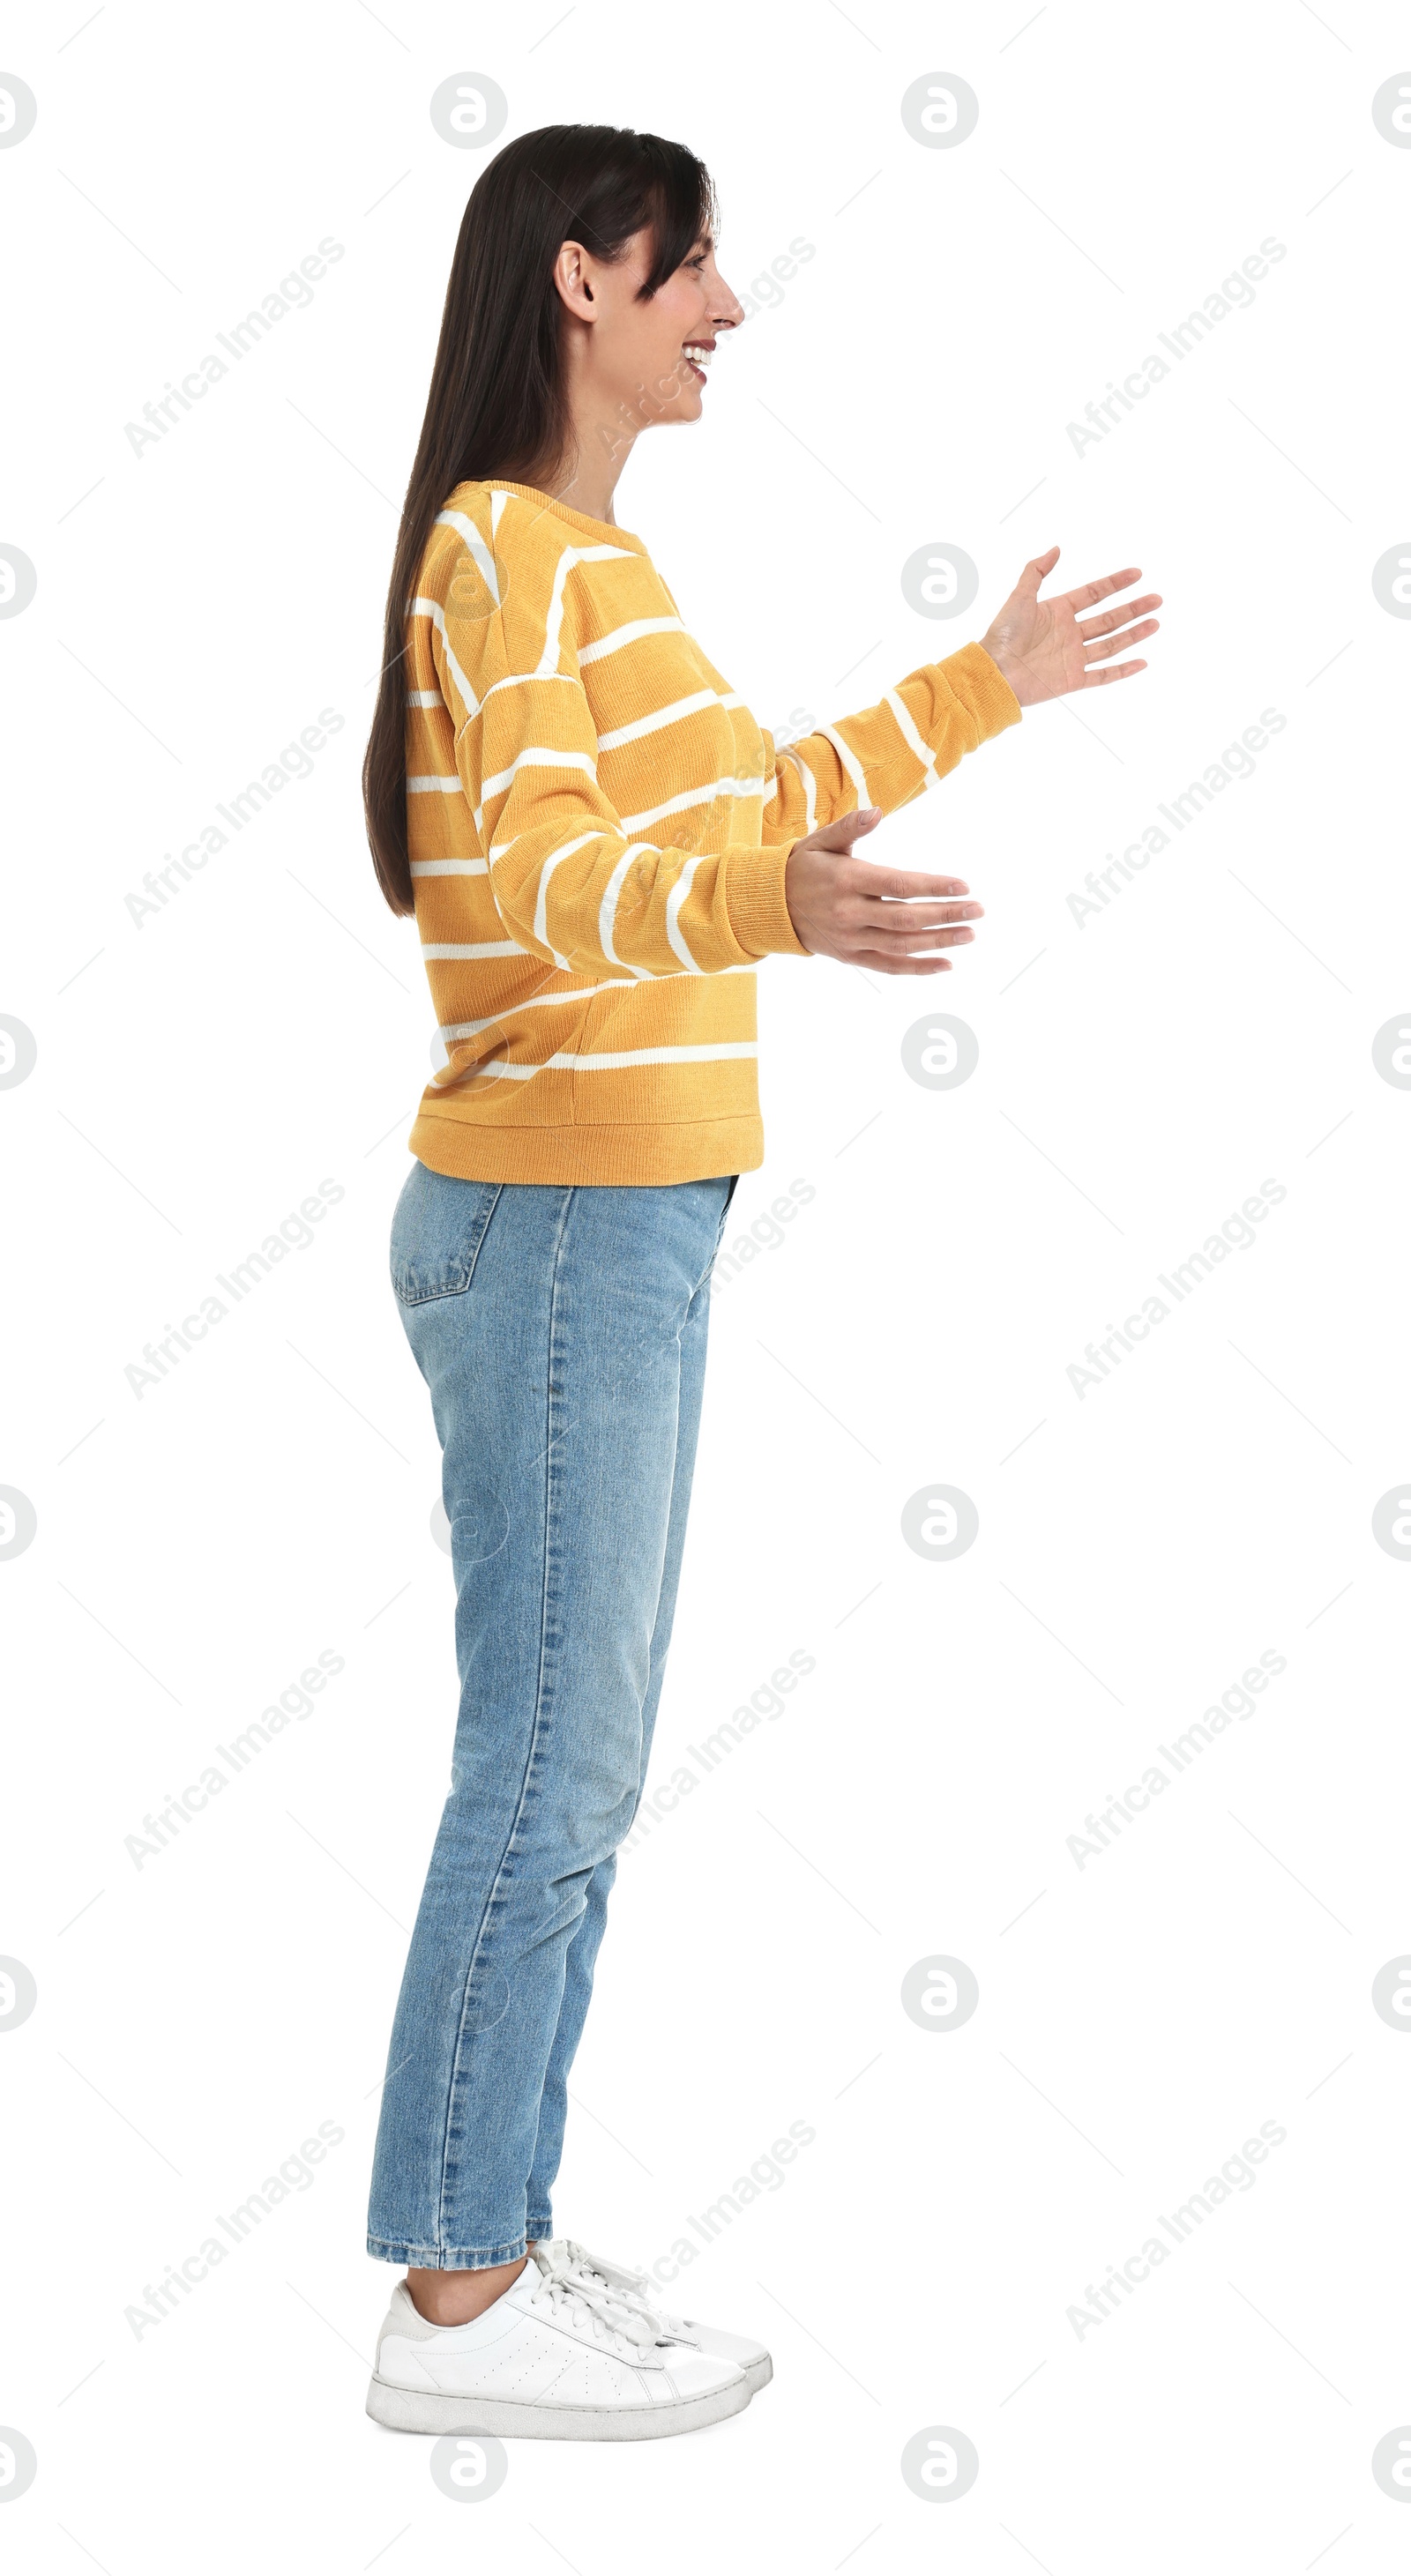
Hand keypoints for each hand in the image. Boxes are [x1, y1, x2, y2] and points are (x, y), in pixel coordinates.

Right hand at [783, 806, 981, 975]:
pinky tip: (946, 964)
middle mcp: (849, 913)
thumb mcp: (821, 840)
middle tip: (978, 910)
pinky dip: (918, 968)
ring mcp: (851, 939)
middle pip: (906, 918)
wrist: (771, 906)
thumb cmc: (803, 867)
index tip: (962, 886)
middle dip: (946, 915)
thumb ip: (851, 826)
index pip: (898, 885)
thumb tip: (877, 812)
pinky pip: (889, 966)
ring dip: (939, 942)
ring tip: (969, 934)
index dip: (932, 887)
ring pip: (902, 945)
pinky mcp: (851, 957)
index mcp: (847, 880)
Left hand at [980, 546, 1160, 707]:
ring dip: (1134, 634)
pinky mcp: (1072, 680)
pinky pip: (1103, 675)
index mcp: (1059, 611)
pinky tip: (1141, 663)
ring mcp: (1073, 657)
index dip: (1116, 583)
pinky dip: (1122, 671)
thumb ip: (1036, 571)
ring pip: (1111, 644)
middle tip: (1157, 599)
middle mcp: (1069, 633)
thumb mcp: (1019, 596)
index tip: (1137, 574)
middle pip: (1109, 619)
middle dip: (1133, 609)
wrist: (994, 671)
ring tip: (1156, 623)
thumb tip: (1056, 548)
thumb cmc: (1002, 634)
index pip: (1095, 594)